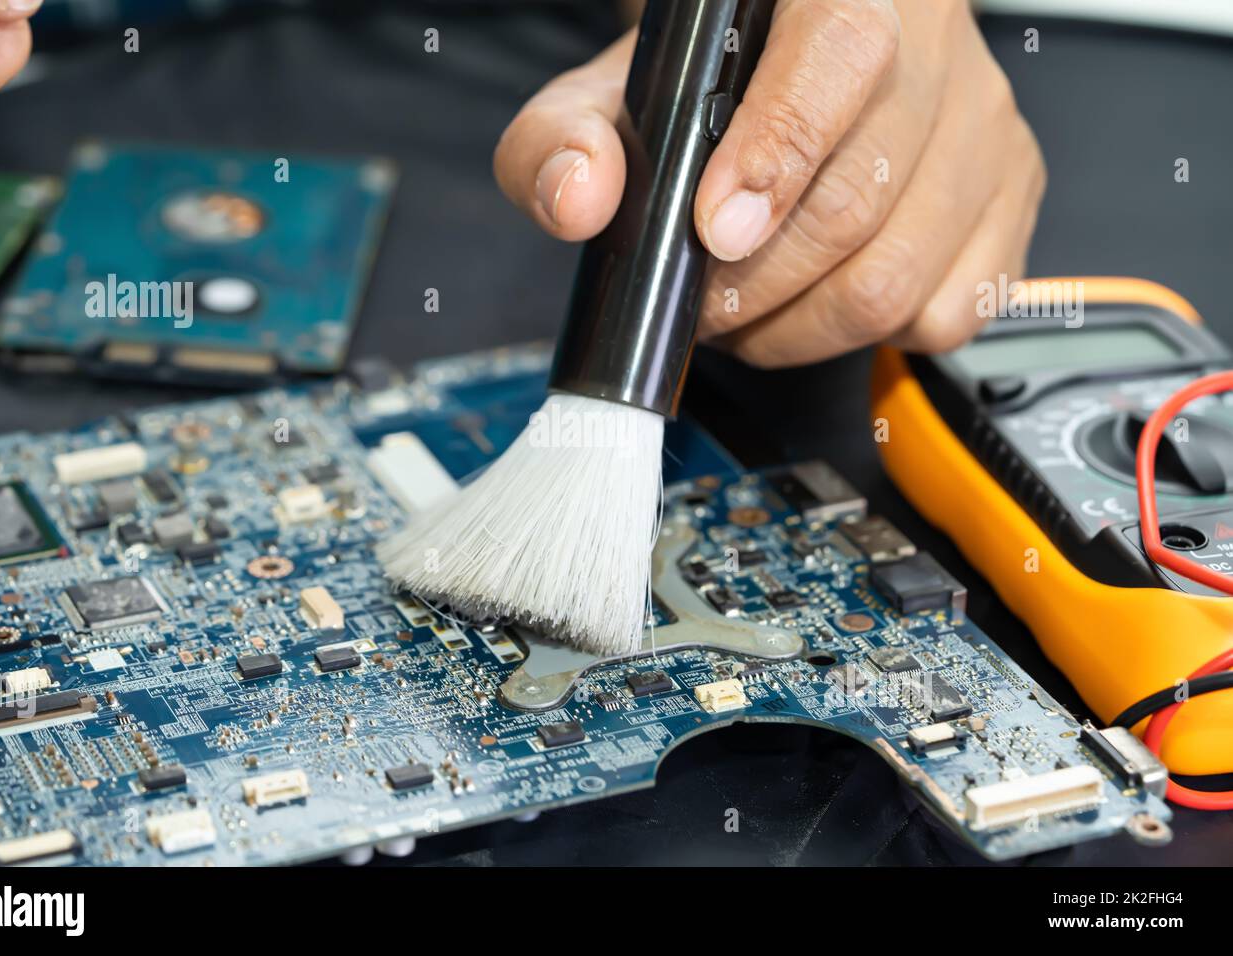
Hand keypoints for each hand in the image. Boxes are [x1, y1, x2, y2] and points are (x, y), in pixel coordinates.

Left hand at [494, 0, 1045, 365]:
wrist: (792, 53)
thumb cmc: (714, 74)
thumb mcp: (616, 88)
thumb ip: (562, 134)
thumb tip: (577, 198)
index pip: (839, 62)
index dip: (774, 160)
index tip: (712, 233)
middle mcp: (936, 48)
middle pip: (856, 206)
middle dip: (755, 286)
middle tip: (701, 300)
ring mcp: (983, 127)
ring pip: (899, 279)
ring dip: (800, 327)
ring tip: (747, 314)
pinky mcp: (1010, 196)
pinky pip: (948, 312)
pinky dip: (869, 338)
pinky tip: (820, 305)